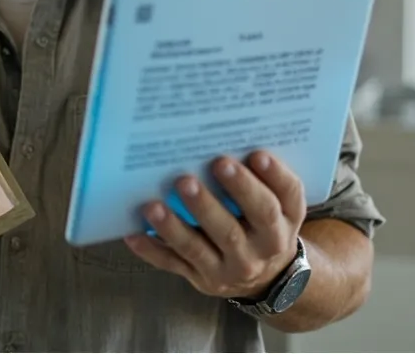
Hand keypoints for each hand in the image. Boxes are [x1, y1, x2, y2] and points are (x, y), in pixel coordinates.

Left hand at [123, 150, 305, 300]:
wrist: (268, 275)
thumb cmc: (267, 223)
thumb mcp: (282, 205)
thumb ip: (266, 178)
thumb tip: (232, 136)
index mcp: (281, 226)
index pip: (277, 202)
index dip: (272, 178)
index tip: (257, 154)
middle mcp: (257, 251)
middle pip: (232, 230)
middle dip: (208, 204)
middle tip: (186, 179)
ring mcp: (227, 269)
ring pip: (197, 249)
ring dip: (173, 227)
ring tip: (153, 205)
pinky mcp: (201, 278)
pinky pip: (172, 264)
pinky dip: (151, 249)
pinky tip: (132, 233)